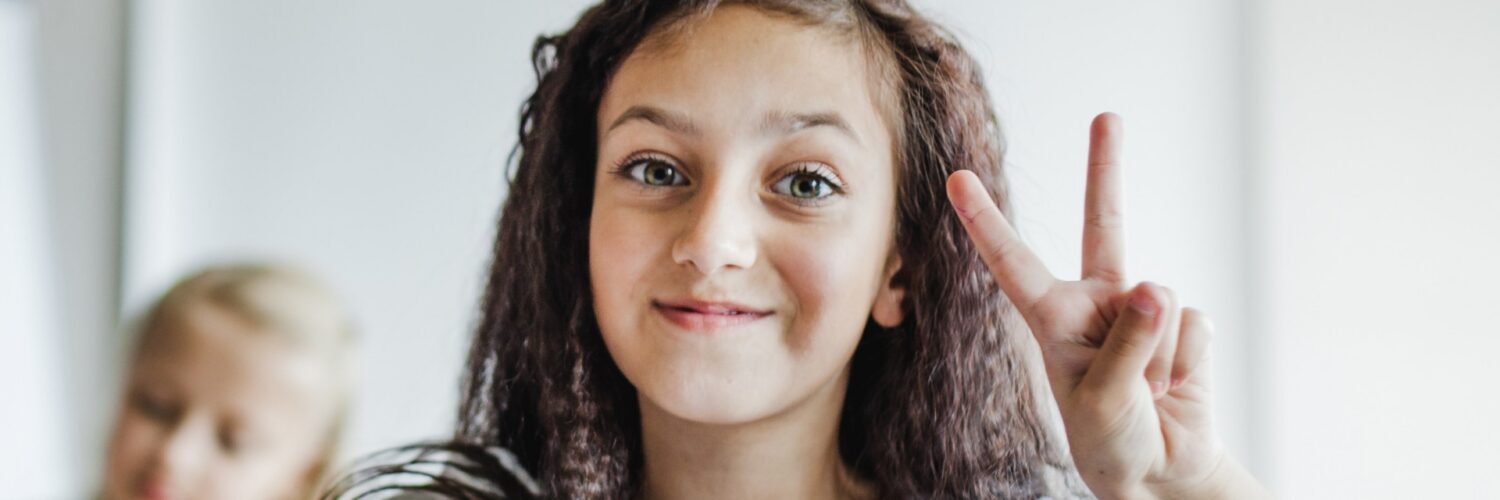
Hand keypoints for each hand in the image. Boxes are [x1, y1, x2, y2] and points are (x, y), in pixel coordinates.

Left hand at [946, 113, 1265, 498]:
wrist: (1162, 470)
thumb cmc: (1109, 439)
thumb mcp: (1100, 400)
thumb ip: (1127, 345)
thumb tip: (1157, 287)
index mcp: (1052, 318)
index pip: (1012, 262)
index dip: (984, 221)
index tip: (955, 179)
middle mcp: (1097, 302)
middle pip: (1105, 224)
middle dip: (1107, 169)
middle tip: (1107, 115)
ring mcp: (1143, 310)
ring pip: (1161, 304)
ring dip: (1158, 359)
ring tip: (1147, 394)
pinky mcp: (1186, 325)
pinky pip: (1194, 327)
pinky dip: (1187, 364)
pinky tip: (1176, 390)